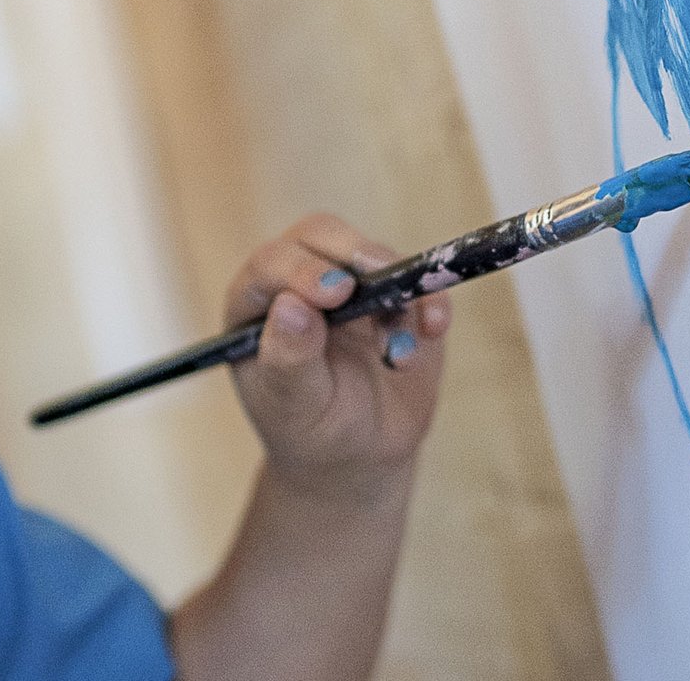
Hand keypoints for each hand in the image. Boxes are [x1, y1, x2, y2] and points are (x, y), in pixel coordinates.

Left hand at [223, 214, 449, 501]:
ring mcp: (353, 286)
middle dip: (353, 252)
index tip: (335, 292)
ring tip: (397, 358)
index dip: (301, 269)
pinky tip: (433, 331)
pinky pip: (420, 282)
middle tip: (379, 278)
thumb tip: (291, 306)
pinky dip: (432, 300)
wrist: (357, 455)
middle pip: (322, 235)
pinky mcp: (399, 300)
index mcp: (257, 301)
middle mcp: (300, 280)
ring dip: (396, 293)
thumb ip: (289, 359)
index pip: (272, 263)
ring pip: (375, 256)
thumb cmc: (308, 429)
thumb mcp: (293, 406)